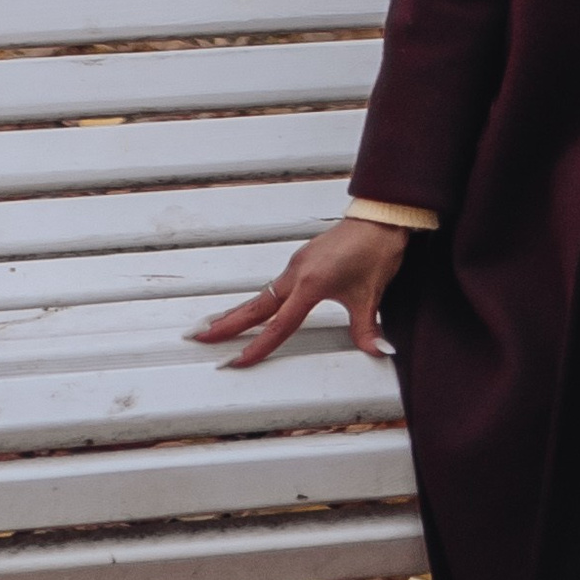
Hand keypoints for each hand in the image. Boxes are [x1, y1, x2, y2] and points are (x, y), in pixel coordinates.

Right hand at [194, 218, 408, 367]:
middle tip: (198, 335)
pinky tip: (254, 308)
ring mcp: (298, 264)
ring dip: (238, 311)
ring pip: (262, 295)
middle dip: (226, 323)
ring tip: (215, 325)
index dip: (258, 346)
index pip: (279, 325)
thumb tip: (376, 351)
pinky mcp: (303, 259)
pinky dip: (258, 299)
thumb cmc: (376, 250)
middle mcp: (298, 273)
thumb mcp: (372, 295)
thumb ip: (368, 328)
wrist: (381, 217)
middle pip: (256, 306)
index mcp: (311, 284)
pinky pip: (274, 285)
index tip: (237, 361)